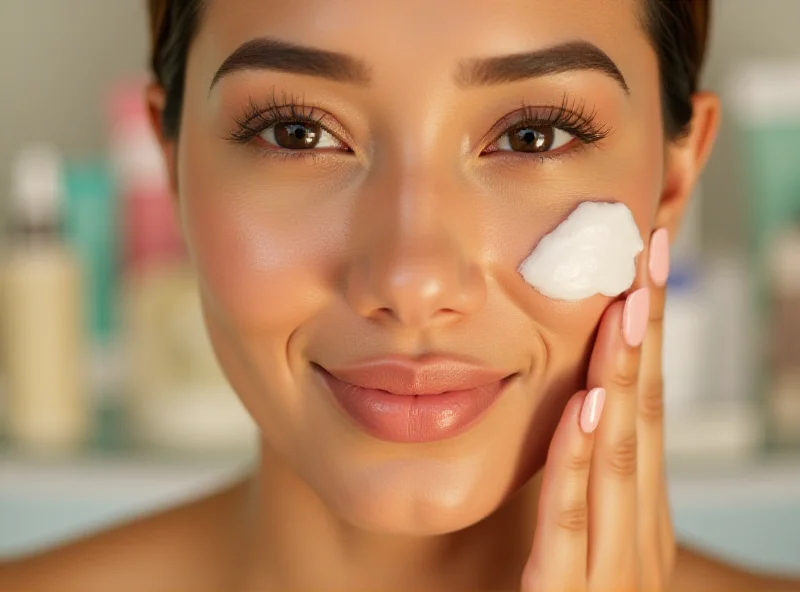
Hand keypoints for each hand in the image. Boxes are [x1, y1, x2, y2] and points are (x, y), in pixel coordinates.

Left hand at [522, 228, 673, 591]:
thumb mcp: (586, 535)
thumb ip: (584, 481)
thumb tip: (581, 404)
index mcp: (641, 512)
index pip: (649, 409)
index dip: (650, 337)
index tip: (644, 269)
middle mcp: (639, 532)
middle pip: (645, 417)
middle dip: (645, 336)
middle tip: (646, 257)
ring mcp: (612, 567)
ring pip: (618, 456)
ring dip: (622, 378)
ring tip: (625, 308)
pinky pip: (572, 520)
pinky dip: (579, 460)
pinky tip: (586, 407)